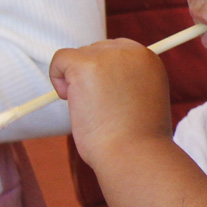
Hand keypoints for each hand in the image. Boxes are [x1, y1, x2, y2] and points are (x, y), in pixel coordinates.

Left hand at [49, 39, 172, 167]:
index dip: (106, 75)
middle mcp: (131, 51)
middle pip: (95, 51)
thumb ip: (128, 82)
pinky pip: (60, 59)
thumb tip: (100, 81)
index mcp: (148, 59)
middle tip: (100, 109)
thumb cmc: (138, 140)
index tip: (108, 99)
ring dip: (76, 82)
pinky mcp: (85, 65)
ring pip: (77, 56)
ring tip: (92, 111)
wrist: (134, 155)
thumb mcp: (143, 101)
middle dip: (90, 78)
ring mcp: (108, 56)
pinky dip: (57, 78)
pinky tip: (70, 100)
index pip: (116, 52)